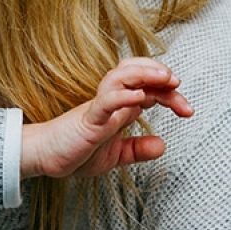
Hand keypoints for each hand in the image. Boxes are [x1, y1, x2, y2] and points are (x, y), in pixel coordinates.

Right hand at [22, 58, 193, 178]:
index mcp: (118, 108)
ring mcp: (98, 108)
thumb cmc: (74, 151)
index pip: (148, 88)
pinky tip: (139, 98)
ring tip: (164, 78)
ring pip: (120, 77)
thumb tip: (162, 145)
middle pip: (135, 72)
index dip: (170, 93)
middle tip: (177, 84)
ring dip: (144, 74)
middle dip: (159, 73)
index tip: (187, 110)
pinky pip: (106, 102)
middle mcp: (110, 102)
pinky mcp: (88, 120)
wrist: (44, 157)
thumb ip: (137, 149)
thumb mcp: (114, 155)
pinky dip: (123, 96)